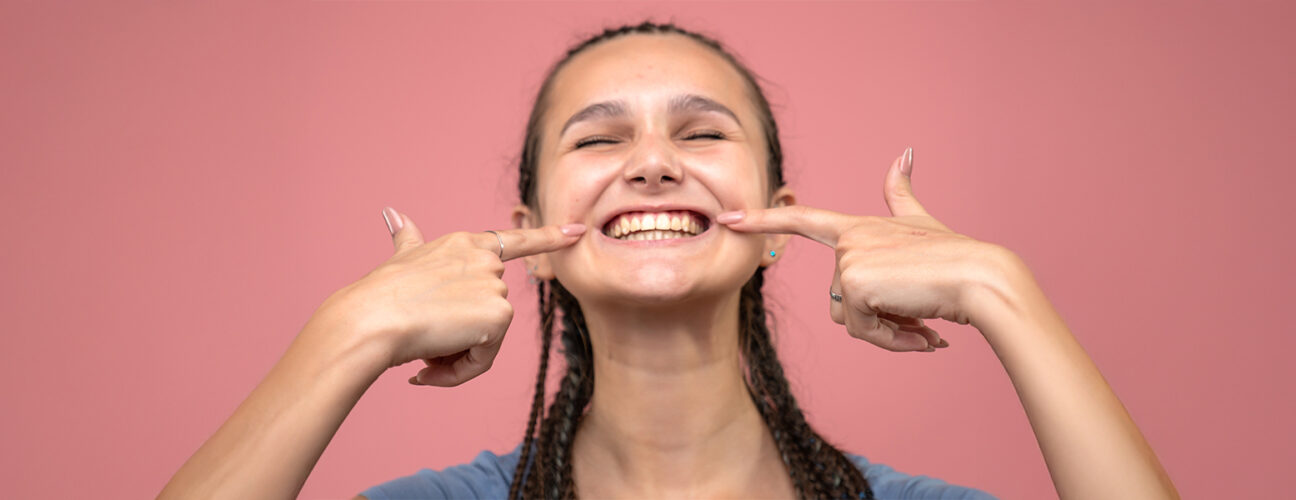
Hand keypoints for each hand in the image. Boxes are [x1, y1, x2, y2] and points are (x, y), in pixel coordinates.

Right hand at [319, 207, 585, 385]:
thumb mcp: (400, 259)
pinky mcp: (498, 316)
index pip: (516, 241)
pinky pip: (485, 359)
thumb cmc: (380, 294)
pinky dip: (460, 371)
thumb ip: (408, 240)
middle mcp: (485, 260)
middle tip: (424, 341)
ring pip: (487, 340)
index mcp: (465, 244)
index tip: (578, 230)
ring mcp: (494, 286)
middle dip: (460, 335)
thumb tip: (393, 213)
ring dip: (456, 356)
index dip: (549, 237)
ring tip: (422, 351)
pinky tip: (431, 365)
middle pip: (490, 313)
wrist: (372, 319)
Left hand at [717, 148, 1009, 351]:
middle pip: (838, 300)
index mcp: (860, 227)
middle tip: (918, 317)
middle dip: (877, 319)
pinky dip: (893, 340)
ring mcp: (849, 260)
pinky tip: (924, 332)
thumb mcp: (922, 224)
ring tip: (923, 323)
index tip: (727, 218)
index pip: (802, 220)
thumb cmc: (956, 260)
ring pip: (850, 319)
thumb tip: (905, 151)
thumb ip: (901, 195)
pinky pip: (862, 330)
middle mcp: (849, 240)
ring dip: (888, 333)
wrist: (982, 279)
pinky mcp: (854, 284)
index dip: (763, 220)